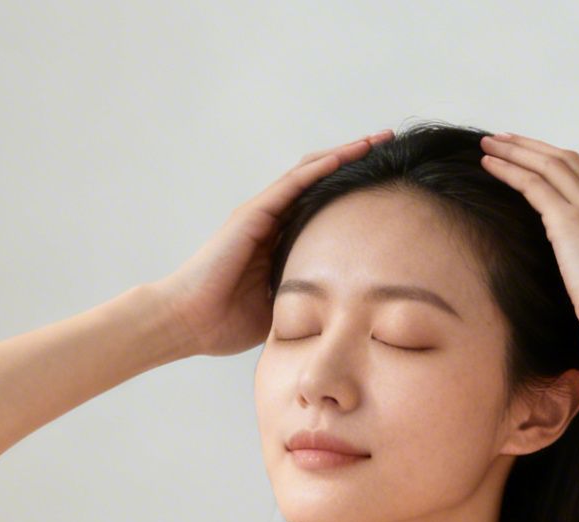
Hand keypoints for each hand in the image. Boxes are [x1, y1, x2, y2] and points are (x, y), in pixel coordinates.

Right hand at [152, 130, 394, 357]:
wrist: (188, 322)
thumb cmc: (225, 323)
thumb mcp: (283, 309)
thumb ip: (308, 299)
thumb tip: (347, 310)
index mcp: (279, 242)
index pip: (324, 206)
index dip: (355, 190)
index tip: (389, 182)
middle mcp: (271, 220)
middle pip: (321, 180)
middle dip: (356, 161)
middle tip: (390, 147)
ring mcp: (261, 214)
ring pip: (310, 172)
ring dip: (345, 154)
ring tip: (378, 140)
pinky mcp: (252, 215)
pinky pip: (292, 184)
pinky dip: (320, 168)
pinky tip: (347, 155)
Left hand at [477, 133, 578, 364]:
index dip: (562, 166)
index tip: (540, 160)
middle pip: (569, 162)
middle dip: (536, 148)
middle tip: (508, 139)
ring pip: (550, 165)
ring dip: (518, 151)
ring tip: (490, 143)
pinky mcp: (570, 220)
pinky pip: (534, 183)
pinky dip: (509, 169)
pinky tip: (488, 163)